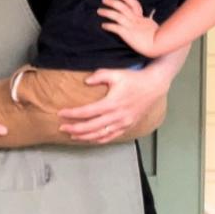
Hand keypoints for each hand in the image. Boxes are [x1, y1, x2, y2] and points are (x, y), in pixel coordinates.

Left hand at [58, 64, 173, 142]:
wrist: (154, 86)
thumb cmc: (134, 79)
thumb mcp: (115, 73)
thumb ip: (99, 76)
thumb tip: (85, 81)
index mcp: (111, 103)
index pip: (87, 112)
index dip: (72, 114)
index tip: (60, 113)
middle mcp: (117, 116)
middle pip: (91, 127)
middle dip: (74, 128)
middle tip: (61, 127)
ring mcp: (123, 123)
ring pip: (100, 135)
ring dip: (85, 136)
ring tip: (72, 135)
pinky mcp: (128, 126)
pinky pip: (111, 137)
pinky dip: (99, 140)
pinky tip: (89, 139)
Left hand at [99, 0, 159, 56]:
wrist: (159, 45)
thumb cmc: (158, 38)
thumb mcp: (153, 27)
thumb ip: (148, 22)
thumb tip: (149, 17)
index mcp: (142, 18)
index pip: (134, 5)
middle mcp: (136, 20)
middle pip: (123, 7)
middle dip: (112, 2)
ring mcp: (131, 26)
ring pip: (117, 15)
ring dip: (107, 12)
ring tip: (99, 11)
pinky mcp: (127, 33)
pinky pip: (116, 27)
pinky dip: (109, 26)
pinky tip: (103, 25)